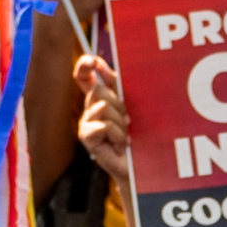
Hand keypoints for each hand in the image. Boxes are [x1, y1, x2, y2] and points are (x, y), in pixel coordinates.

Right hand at [73, 53, 129, 182]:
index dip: (84, 66)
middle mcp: (89, 108)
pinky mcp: (86, 137)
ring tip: (125, 136)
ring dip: (120, 122)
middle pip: (98, 90)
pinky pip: (103, 125)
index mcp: (99, 97)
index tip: (93, 61)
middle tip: (128, 122)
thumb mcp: (129, 103)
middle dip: (119, 105)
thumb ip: (114, 82)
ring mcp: (86, 123)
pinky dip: (117, 135)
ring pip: (103, 106)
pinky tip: (121, 145)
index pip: (84, 76)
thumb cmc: (139, 133)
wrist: (142, 165)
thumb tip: (98, 62)